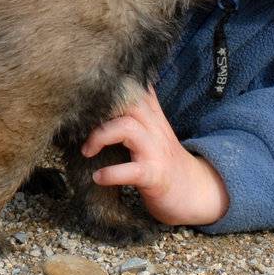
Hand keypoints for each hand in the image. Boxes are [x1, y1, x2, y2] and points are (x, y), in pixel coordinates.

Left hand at [80, 85, 229, 226]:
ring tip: (86, 151)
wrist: (195, 192)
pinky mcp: (155, 175)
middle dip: (99, 107)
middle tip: (78, 123)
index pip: (134, 88)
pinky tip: (98, 177)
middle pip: (128, 101)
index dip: (110, 82)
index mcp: (152, 116)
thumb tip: (116, 88)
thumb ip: (139, 110)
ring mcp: (156, 151)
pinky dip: (110, 174)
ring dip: (100, 136)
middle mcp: (155, 128)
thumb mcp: (154, 130)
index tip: (85, 87)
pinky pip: (131, 170)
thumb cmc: (164, 160)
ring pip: (127, 128)